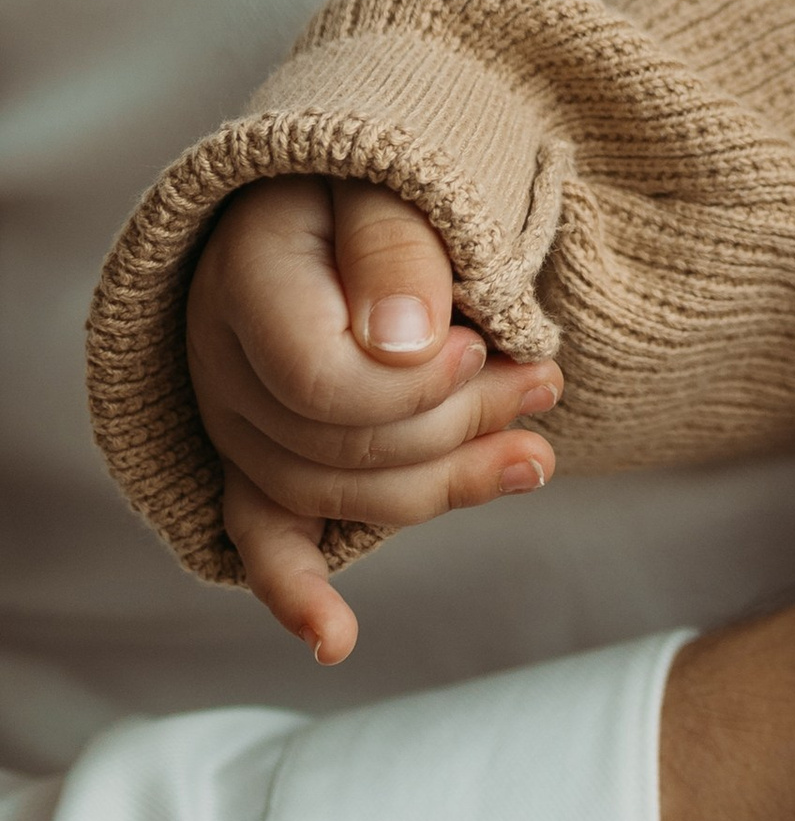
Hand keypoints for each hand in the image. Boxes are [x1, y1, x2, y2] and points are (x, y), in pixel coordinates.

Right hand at [184, 179, 562, 662]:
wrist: (341, 189)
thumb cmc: (374, 181)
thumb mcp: (390, 180)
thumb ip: (398, 248)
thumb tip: (411, 345)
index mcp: (246, 280)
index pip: (326, 385)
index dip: (418, 385)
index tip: (484, 342)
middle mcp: (221, 363)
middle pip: (344, 447)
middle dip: (460, 426)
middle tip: (546, 381)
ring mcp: (235, 422)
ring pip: (338, 495)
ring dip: (448, 482)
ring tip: (539, 452)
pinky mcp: (259, 460)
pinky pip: (262, 538)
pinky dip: (297, 590)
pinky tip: (335, 640)